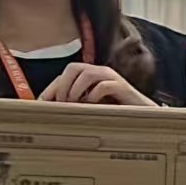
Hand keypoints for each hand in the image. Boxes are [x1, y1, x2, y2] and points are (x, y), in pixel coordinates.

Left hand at [38, 64, 155, 106]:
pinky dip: (93, 96)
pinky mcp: (122, 87)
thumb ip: (74, 104)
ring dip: (75, 90)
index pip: (66, 74)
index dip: (52, 87)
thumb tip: (50, 108)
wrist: (142, 116)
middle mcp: (100, 72)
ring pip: (87, 74)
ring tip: (74, 105)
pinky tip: (92, 106)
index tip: (43, 102)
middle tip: (60, 103)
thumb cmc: (115, 112)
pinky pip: (104, 85)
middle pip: (74, 68)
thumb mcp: (90, 107)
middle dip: (62, 86)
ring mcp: (112, 78)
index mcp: (91, 75)